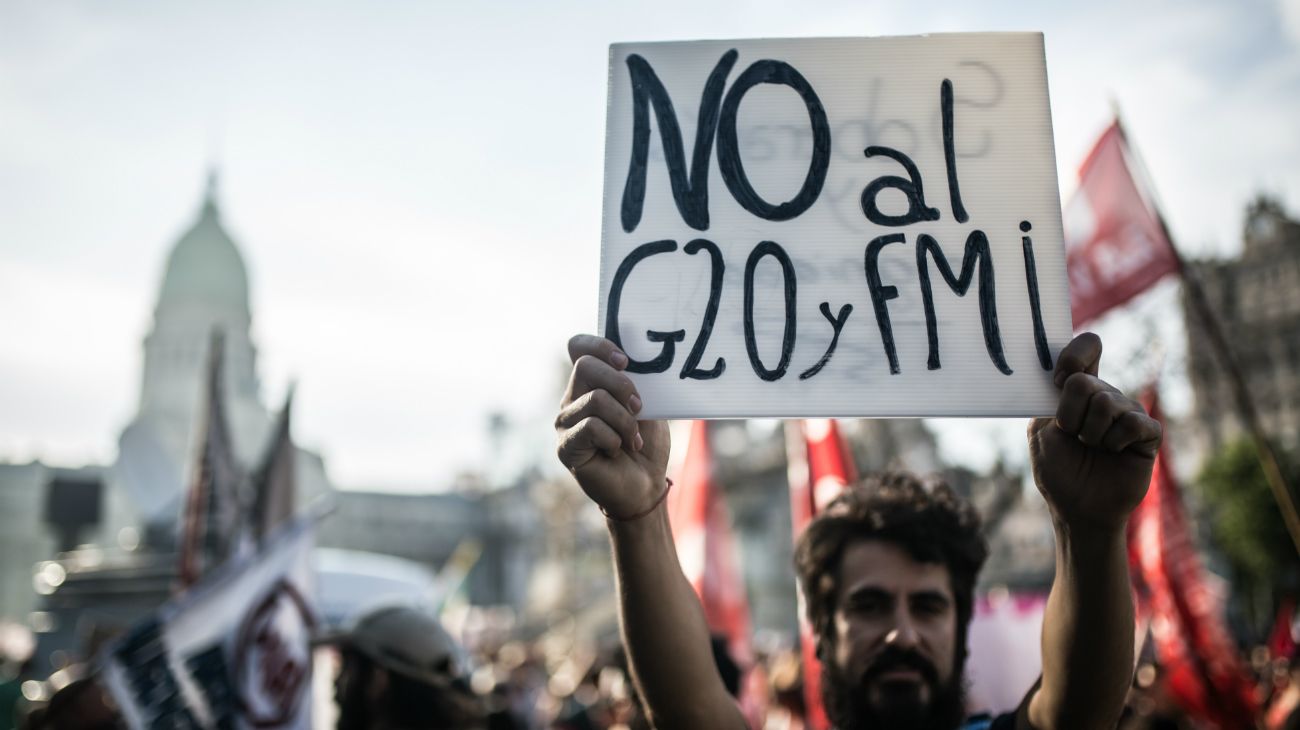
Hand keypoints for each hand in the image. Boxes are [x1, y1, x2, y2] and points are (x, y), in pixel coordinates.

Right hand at [556, 335, 670, 518]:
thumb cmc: (645, 444)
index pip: (578, 346)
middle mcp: (572, 399)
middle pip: (585, 366)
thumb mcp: (645, 405)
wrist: (645, 485)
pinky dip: (614, 439)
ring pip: (596, 400)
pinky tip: (616, 451)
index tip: (626, 361)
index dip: (600, 345)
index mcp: (589, 384)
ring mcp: (565, 422)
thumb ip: (633, 382)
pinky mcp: (565, 446)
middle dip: (621, 383)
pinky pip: (591, 427)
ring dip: (625, 421)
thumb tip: (629, 362)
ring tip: (632, 439)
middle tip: (638, 406)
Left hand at [1027, 333, 1161, 532]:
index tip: (1058, 378)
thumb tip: (1067, 374)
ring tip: (1093, 448)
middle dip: (1070, 415)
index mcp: (1077, 390)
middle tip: (1073, 435)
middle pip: (1085, 382)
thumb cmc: (1058, 470)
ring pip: (1106, 403)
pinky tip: (1114, 453)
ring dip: (1091, 434)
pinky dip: (1114, 443)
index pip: (1085, 350)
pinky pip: (1133, 423)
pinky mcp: (1148, 433)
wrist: (1079, 508)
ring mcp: (1128, 412)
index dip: (1075, 354)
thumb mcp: (1042, 431)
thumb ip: (1051, 399)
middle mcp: (1105, 395)